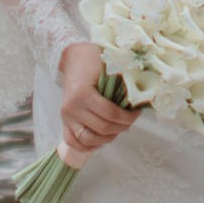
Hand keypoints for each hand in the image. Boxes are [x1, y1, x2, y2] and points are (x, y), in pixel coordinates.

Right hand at [56, 43, 130, 159]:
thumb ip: (121, 86)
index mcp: (82, 94)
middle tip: (129, 121)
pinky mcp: (64, 120)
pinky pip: (72, 141)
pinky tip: (100, 141)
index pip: (110, 114)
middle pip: (101, 128)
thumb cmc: (93, 60)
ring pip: (88, 139)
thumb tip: (139, 103)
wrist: (74, 57)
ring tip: (117, 129)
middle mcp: (72, 107)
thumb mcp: (109, 69)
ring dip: (107, 138)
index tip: (137, 113)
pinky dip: (86, 146)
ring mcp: (66, 116)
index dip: (128, 118)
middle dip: (121, 128)